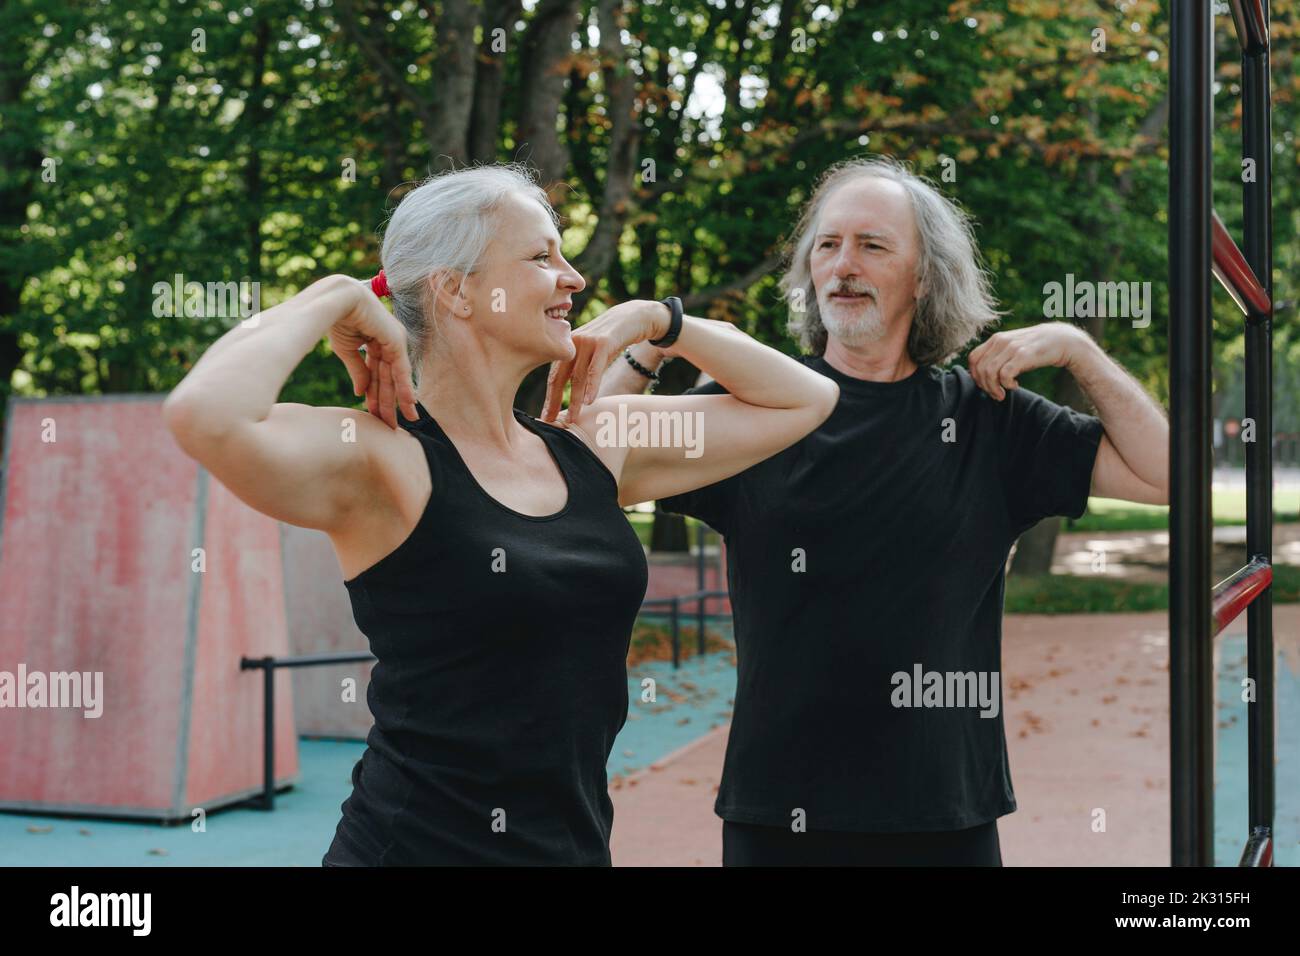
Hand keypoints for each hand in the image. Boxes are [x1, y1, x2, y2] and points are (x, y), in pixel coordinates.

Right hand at [326, 277, 418, 428]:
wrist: (337, 300)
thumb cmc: (339, 319)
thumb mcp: (347, 351)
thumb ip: (358, 371)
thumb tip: (360, 392)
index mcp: (375, 343)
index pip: (376, 374)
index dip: (374, 395)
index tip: (374, 415)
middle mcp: (388, 343)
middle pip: (387, 379)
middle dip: (387, 403)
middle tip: (389, 426)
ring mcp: (394, 341)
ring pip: (395, 378)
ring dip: (396, 401)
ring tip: (399, 423)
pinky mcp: (396, 341)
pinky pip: (402, 369)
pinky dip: (405, 387)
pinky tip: (409, 405)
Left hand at [541, 299, 669, 421]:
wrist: (635, 317)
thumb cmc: (613, 338)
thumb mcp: (594, 351)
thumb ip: (581, 365)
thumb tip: (572, 391)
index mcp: (567, 346)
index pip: (555, 375)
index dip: (550, 397)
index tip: (545, 416)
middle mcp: (573, 342)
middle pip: (561, 377)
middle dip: (555, 401)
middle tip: (550, 421)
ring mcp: (588, 341)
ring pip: (578, 376)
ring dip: (574, 399)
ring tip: (573, 418)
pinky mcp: (604, 342)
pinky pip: (595, 369)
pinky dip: (592, 386)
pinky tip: (589, 402)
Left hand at [967, 322, 1089, 400]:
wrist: (1062, 341)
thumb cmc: (1035, 349)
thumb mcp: (1012, 349)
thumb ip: (997, 357)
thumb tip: (980, 376)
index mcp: (996, 339)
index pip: (972, 358)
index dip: (975, 375)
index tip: (986, 385)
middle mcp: (1001, 341)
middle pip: (979, 368)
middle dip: (984, 386)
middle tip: (995, 393)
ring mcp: (1011, 347)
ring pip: (989, 372)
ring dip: (994, 388)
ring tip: (1003, 393)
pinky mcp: (1023, 355)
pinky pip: (1004, 374)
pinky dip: (1006, 384)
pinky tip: (1014, 386)